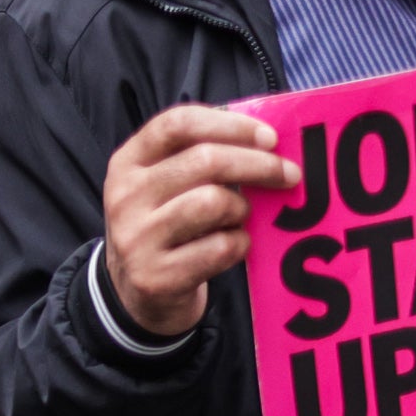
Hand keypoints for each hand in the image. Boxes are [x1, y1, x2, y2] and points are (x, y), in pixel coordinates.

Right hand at [99, 106, 293, 339]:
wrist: (137, 292)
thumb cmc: (169, 223)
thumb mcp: (168, 184)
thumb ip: (204, 156)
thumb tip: (270, 142)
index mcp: (128, 161)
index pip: (177, 123)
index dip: (230, 125)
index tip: (270, 137)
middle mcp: (124, 195)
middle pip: (206, 160)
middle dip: (259, 165)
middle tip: (291, 174)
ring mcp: (136, 238)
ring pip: (214, 203)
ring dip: (243, 209)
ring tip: (241, 217)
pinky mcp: (156, 276)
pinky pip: (221, 247)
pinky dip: (240, 244)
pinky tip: (233, 245)